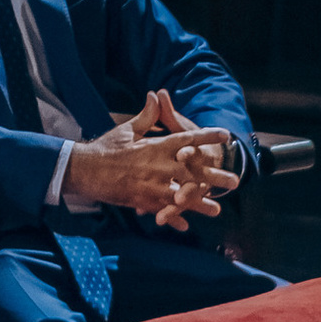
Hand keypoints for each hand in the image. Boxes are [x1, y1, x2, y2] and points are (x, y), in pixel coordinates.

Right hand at [61, 88, 242, 230]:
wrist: (86, 170)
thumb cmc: (107, 148)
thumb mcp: (127, 129)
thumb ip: (147, 116)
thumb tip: (155, 95)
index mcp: (156, 146)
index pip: (186, 139)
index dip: (207, 137)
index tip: (225, 136)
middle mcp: (158, 166)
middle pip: (192, 172)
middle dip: (214, 176)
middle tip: (234, 181)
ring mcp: (152, 185)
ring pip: (182, 196)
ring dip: (200, 203)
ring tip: (217, 209)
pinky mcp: (142, 200)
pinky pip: (163, 211)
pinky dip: (174, 219)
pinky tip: (186, 226)